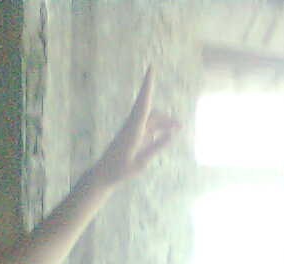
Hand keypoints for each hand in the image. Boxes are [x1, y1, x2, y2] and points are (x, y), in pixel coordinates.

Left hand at [95, 69, 179, 189]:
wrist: (104, 175)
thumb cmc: (121, 170)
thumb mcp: (142, 162)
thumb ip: (157, 147)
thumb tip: (172, 134)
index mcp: (133, 130)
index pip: (143, 103)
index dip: (148, 86)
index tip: (151, 68)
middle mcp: (132, 126)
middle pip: (152, 113)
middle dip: (166, 117)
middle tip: (179, 125)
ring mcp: (132, 129)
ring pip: (151, 119)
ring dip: (164, 124)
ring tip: (178, 131)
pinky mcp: (132, 134)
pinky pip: (148, 126)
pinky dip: (158, 129)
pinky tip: (166, 135)